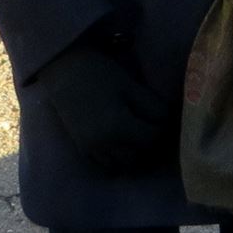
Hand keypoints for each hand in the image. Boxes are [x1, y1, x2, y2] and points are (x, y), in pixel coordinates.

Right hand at [37, 42, 172, 173]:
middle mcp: (104, 143)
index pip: (151, 138)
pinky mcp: (81, 147)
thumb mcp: (130, 86)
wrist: (63, 69)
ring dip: (133, 153)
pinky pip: (105, 164)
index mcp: (118, 126)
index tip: (164, 118)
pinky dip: (116, 158)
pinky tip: (119, 142)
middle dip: (148, 143)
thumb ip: (152, 107)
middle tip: (152, 126)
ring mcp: (91, 148)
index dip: (162, 128)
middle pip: (139, 156)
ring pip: (122, 164)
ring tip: (136, 134)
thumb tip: (168, 121)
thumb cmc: (99, 72)